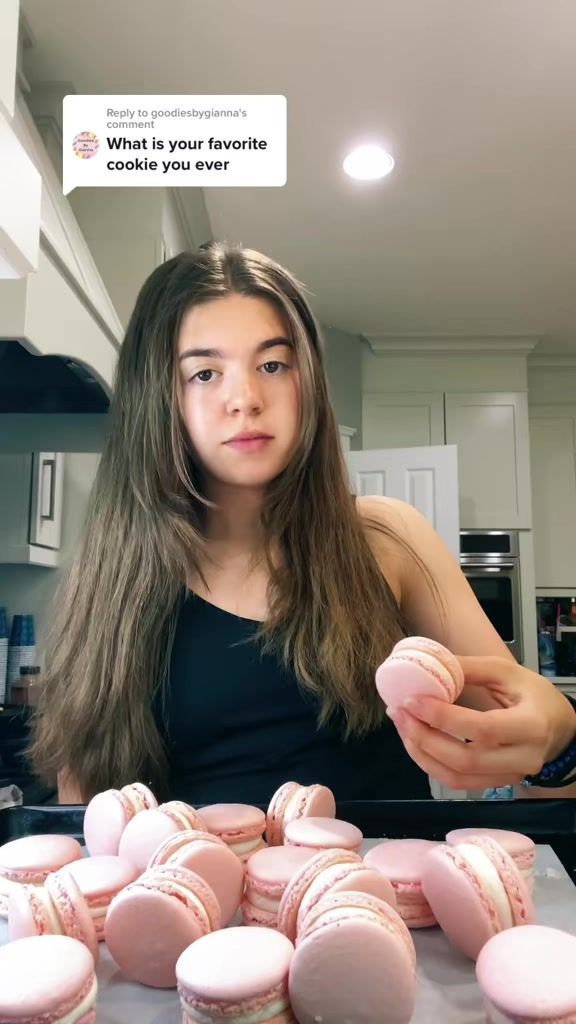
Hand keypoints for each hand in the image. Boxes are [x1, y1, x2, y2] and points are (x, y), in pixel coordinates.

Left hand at [386, 656, 575, 789]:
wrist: (559, 728)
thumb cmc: (534, 696)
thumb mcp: (507, 672)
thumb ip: (470, 668)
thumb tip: (430, 664)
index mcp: (530, 725)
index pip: (482, 728)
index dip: (443, 717)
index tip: (412, 700)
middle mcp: (522, 758)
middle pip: (465, 760)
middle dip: (424, 738)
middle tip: (399, 713)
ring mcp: (509, 776)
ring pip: (457, 777)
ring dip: (422, 754)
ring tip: (402, 726)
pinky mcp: (497, 784)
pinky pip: (458, 783)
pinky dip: (431, 764)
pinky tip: (416, 742)